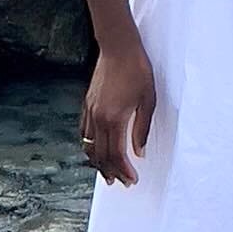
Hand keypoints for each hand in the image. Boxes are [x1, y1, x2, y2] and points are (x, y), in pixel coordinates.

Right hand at [81, 37, 155, 184]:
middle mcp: (98, 118)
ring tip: (107, 174)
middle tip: (123, 183)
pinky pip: (84, 132)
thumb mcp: (148, 101)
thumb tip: (139, 152)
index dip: (123, 171)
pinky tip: (95, 151)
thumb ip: (141, 129)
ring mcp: (90, 111)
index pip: (116, 154)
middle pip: (101, 155)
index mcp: (114, 119)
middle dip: (112, 172)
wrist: (119, 48)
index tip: (132, 180)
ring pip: (89, 146)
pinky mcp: (87, 104)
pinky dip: (89, 146)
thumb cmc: (137, 71)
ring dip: (98, 163)